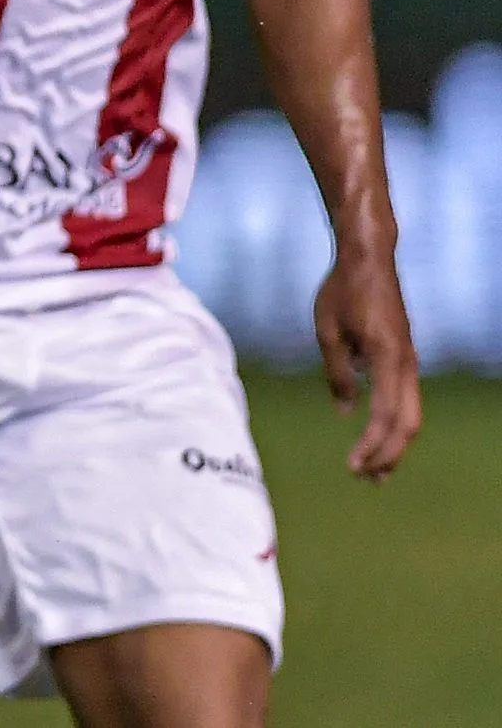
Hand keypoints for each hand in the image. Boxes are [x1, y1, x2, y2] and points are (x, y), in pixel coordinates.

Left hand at [315, 247, 421, 481]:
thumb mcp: (327, 332)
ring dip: (394, 443)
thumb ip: (337, 374)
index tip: (352, 467)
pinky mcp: (404, 357)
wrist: (368, 259)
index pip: (385, 415)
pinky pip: (406, 399)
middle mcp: (406, 363)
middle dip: (389, 455)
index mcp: (387, 357)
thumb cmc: (342, 291)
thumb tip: (345, 413)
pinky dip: (394, 423)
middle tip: (366, 480)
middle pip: (407, 423)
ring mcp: (409, 360)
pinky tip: (377, 436)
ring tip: (375, 470)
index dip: (371, 446)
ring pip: (411, 414)